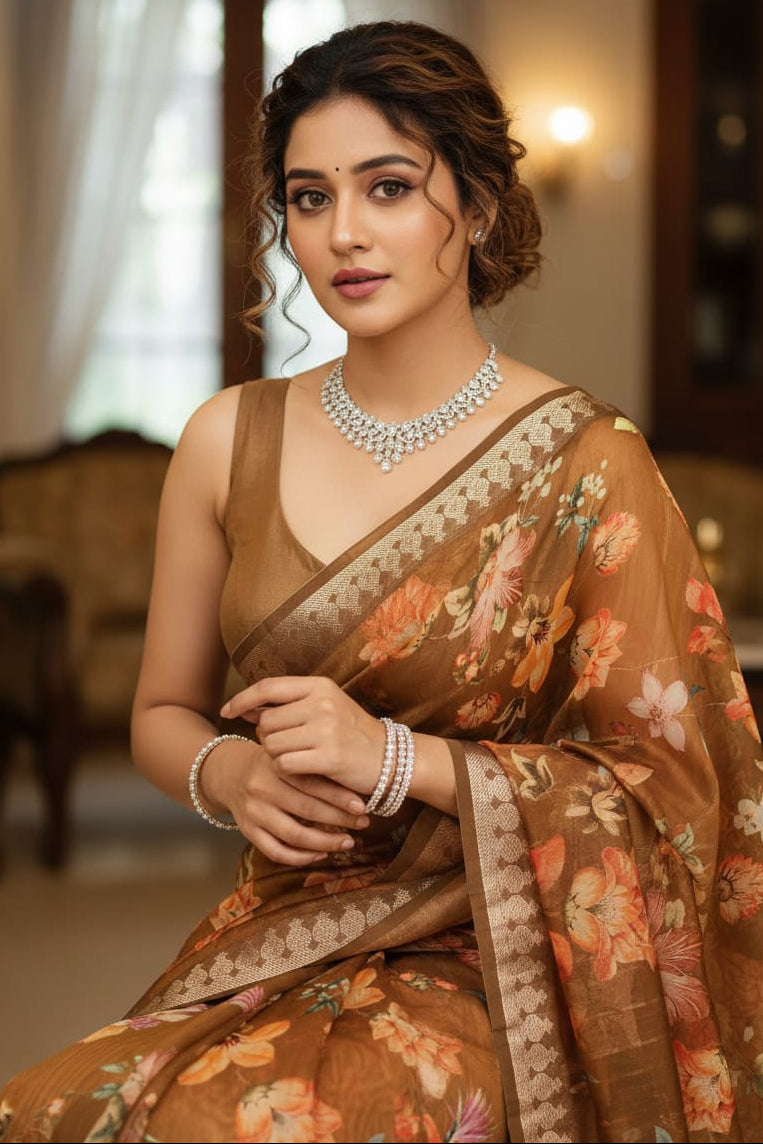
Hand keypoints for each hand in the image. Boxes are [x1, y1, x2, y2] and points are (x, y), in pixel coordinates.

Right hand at [201, 734, 370, 867]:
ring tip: (348, 842)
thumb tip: (356, 786)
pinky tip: (321, 854)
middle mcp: (262, 788)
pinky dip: (301, 857)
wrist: (230, 773)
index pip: (312, 783)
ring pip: (294, 835)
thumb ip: (312, 766)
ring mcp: (254, 812)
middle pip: (307, 809)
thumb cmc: (272, 764)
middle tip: (363, 823)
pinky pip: (276, 852)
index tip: (362, 806)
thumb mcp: (288, 755)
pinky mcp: (248, 831)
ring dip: (326, 842)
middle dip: (340, 819)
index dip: (339, 797)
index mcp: (275, 765)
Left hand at [221, 676, 385, 797]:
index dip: (243, 699)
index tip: (228, 711)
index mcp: (319, 686)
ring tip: (299, 758)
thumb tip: (249, 710)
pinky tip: (302, 770)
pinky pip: (284, 764)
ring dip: (277, 756)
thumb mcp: (325, 708)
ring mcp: (326, 729)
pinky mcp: (328, 756)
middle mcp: (321, 703)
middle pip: (266, 722)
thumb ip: (289, 706)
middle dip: (268, 737)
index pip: (268, 687)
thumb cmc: (352, 734)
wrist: (390, 758)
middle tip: (287, 746)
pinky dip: (286, 770)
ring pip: (272, 744)